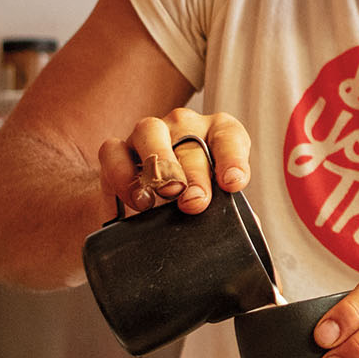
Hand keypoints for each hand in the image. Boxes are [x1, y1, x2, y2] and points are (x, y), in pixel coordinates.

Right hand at [95, 108, 249, 218]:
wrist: (153, 202)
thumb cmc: (195, 197)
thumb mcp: (218, 204)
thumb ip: (232, 213)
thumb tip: (245, 230)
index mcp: (218, 134)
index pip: (229, 137)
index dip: (233, 159)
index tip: (233, 183)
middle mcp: (183, 126)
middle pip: (189, 140)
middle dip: (194, 174)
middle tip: (195, 201)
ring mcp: (148, 134)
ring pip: (149, 132)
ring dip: (159, 164)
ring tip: (165, 194)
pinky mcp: (116, 150)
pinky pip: (113, 152)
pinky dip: (122, 175)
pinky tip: (136, 200)